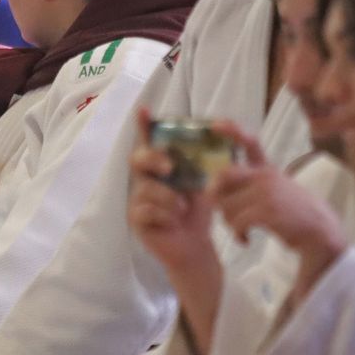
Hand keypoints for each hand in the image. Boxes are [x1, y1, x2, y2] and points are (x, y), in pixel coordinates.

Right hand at [126, 109, 218, 271]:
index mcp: (161, 167)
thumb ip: (203, 164)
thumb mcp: (204, 184)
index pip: (149, 141)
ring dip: (167, 197)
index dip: (144, 125)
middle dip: (153, 158)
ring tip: (182, 208)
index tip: (144, 109)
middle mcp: (145, 179)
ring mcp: (137, 199)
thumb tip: (218, 140)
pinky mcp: (136, 219)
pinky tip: (174, 221)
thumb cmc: (198, 211)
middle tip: (170, 167)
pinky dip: (163, 215)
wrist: (196, 245)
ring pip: (144, 189)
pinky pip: (144, 210)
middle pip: (137, 158)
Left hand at [210, 123, 346, 258]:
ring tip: (240, 230)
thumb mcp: (277, 190)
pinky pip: (237, 222)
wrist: (320, 230)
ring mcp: (267, 192)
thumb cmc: (294, 213)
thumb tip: (216, 189)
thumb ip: (252, 184)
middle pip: (224, 175)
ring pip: (226, 205)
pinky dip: (238, 234)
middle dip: (216, 196)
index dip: (232, 131)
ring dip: (228, 223)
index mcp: (267, 170)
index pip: (249, 142)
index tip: (215, 125)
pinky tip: (245, 240)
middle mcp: (266, 176)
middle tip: (224, 212)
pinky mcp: (268, 210)